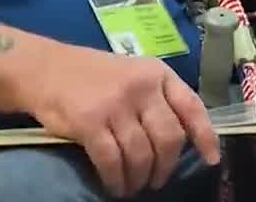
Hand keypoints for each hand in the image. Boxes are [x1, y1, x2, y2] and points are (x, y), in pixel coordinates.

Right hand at [28, 47, 219, 197]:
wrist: (43, 68)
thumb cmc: (91, 75)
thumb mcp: (132, 74)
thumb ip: (157, 98)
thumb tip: (182, 139)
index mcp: (156, 73)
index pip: (191, 106)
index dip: (205, 137)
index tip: (211, 160)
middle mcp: (140, 86)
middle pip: (169, 138)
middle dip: (165, 168)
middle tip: (156, 180)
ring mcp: (115, 104)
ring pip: (141, 155)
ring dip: (139, 178)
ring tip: (133, 186)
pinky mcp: (89, 122)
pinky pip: (112, 161)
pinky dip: (116, 179)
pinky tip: (114, 185)